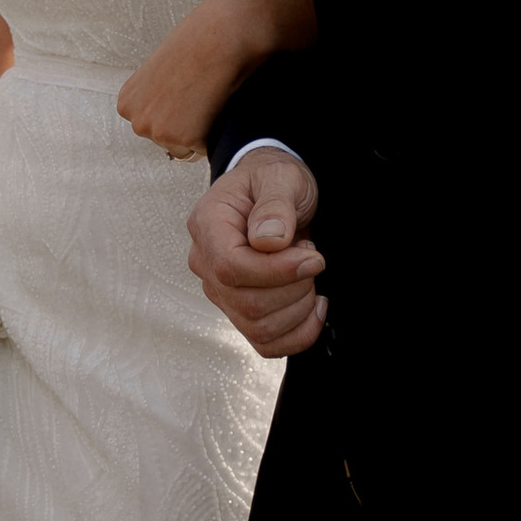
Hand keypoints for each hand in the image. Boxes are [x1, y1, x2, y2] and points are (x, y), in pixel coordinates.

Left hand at [118, 46, 209, 157]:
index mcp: (128, 103)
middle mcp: (137, 121)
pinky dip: (217, 133)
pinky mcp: (186, 139)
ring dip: (202, 131)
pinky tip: (219, 105)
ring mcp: (160, 133)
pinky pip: (207, 149)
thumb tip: (172, 111)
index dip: (177, 113)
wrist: (225, 34)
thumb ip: (159, 96)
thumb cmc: (199, 41)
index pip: (153, 127)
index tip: (188, 95)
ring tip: (211, 99)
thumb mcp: (162, 70)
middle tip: (203, 96)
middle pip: (168, 141)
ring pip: (188, 148)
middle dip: (187, 125)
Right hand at [188, 149, 324, 356]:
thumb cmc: (272, 180)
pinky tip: (315, 307)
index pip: (232, 268)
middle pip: (247, 303)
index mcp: (208, 225)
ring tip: (308, 273)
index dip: (277, 271)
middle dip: (295, 287)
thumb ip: (275, 205)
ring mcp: (220, 290)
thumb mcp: (281, 178)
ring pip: (259, 327)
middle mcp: (206, 263)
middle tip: (311, 256)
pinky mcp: (239, 310)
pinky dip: (298, 335)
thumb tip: (269, 241)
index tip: (313, 257)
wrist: (271, 190)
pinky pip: (264, 342)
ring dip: (299, 307)